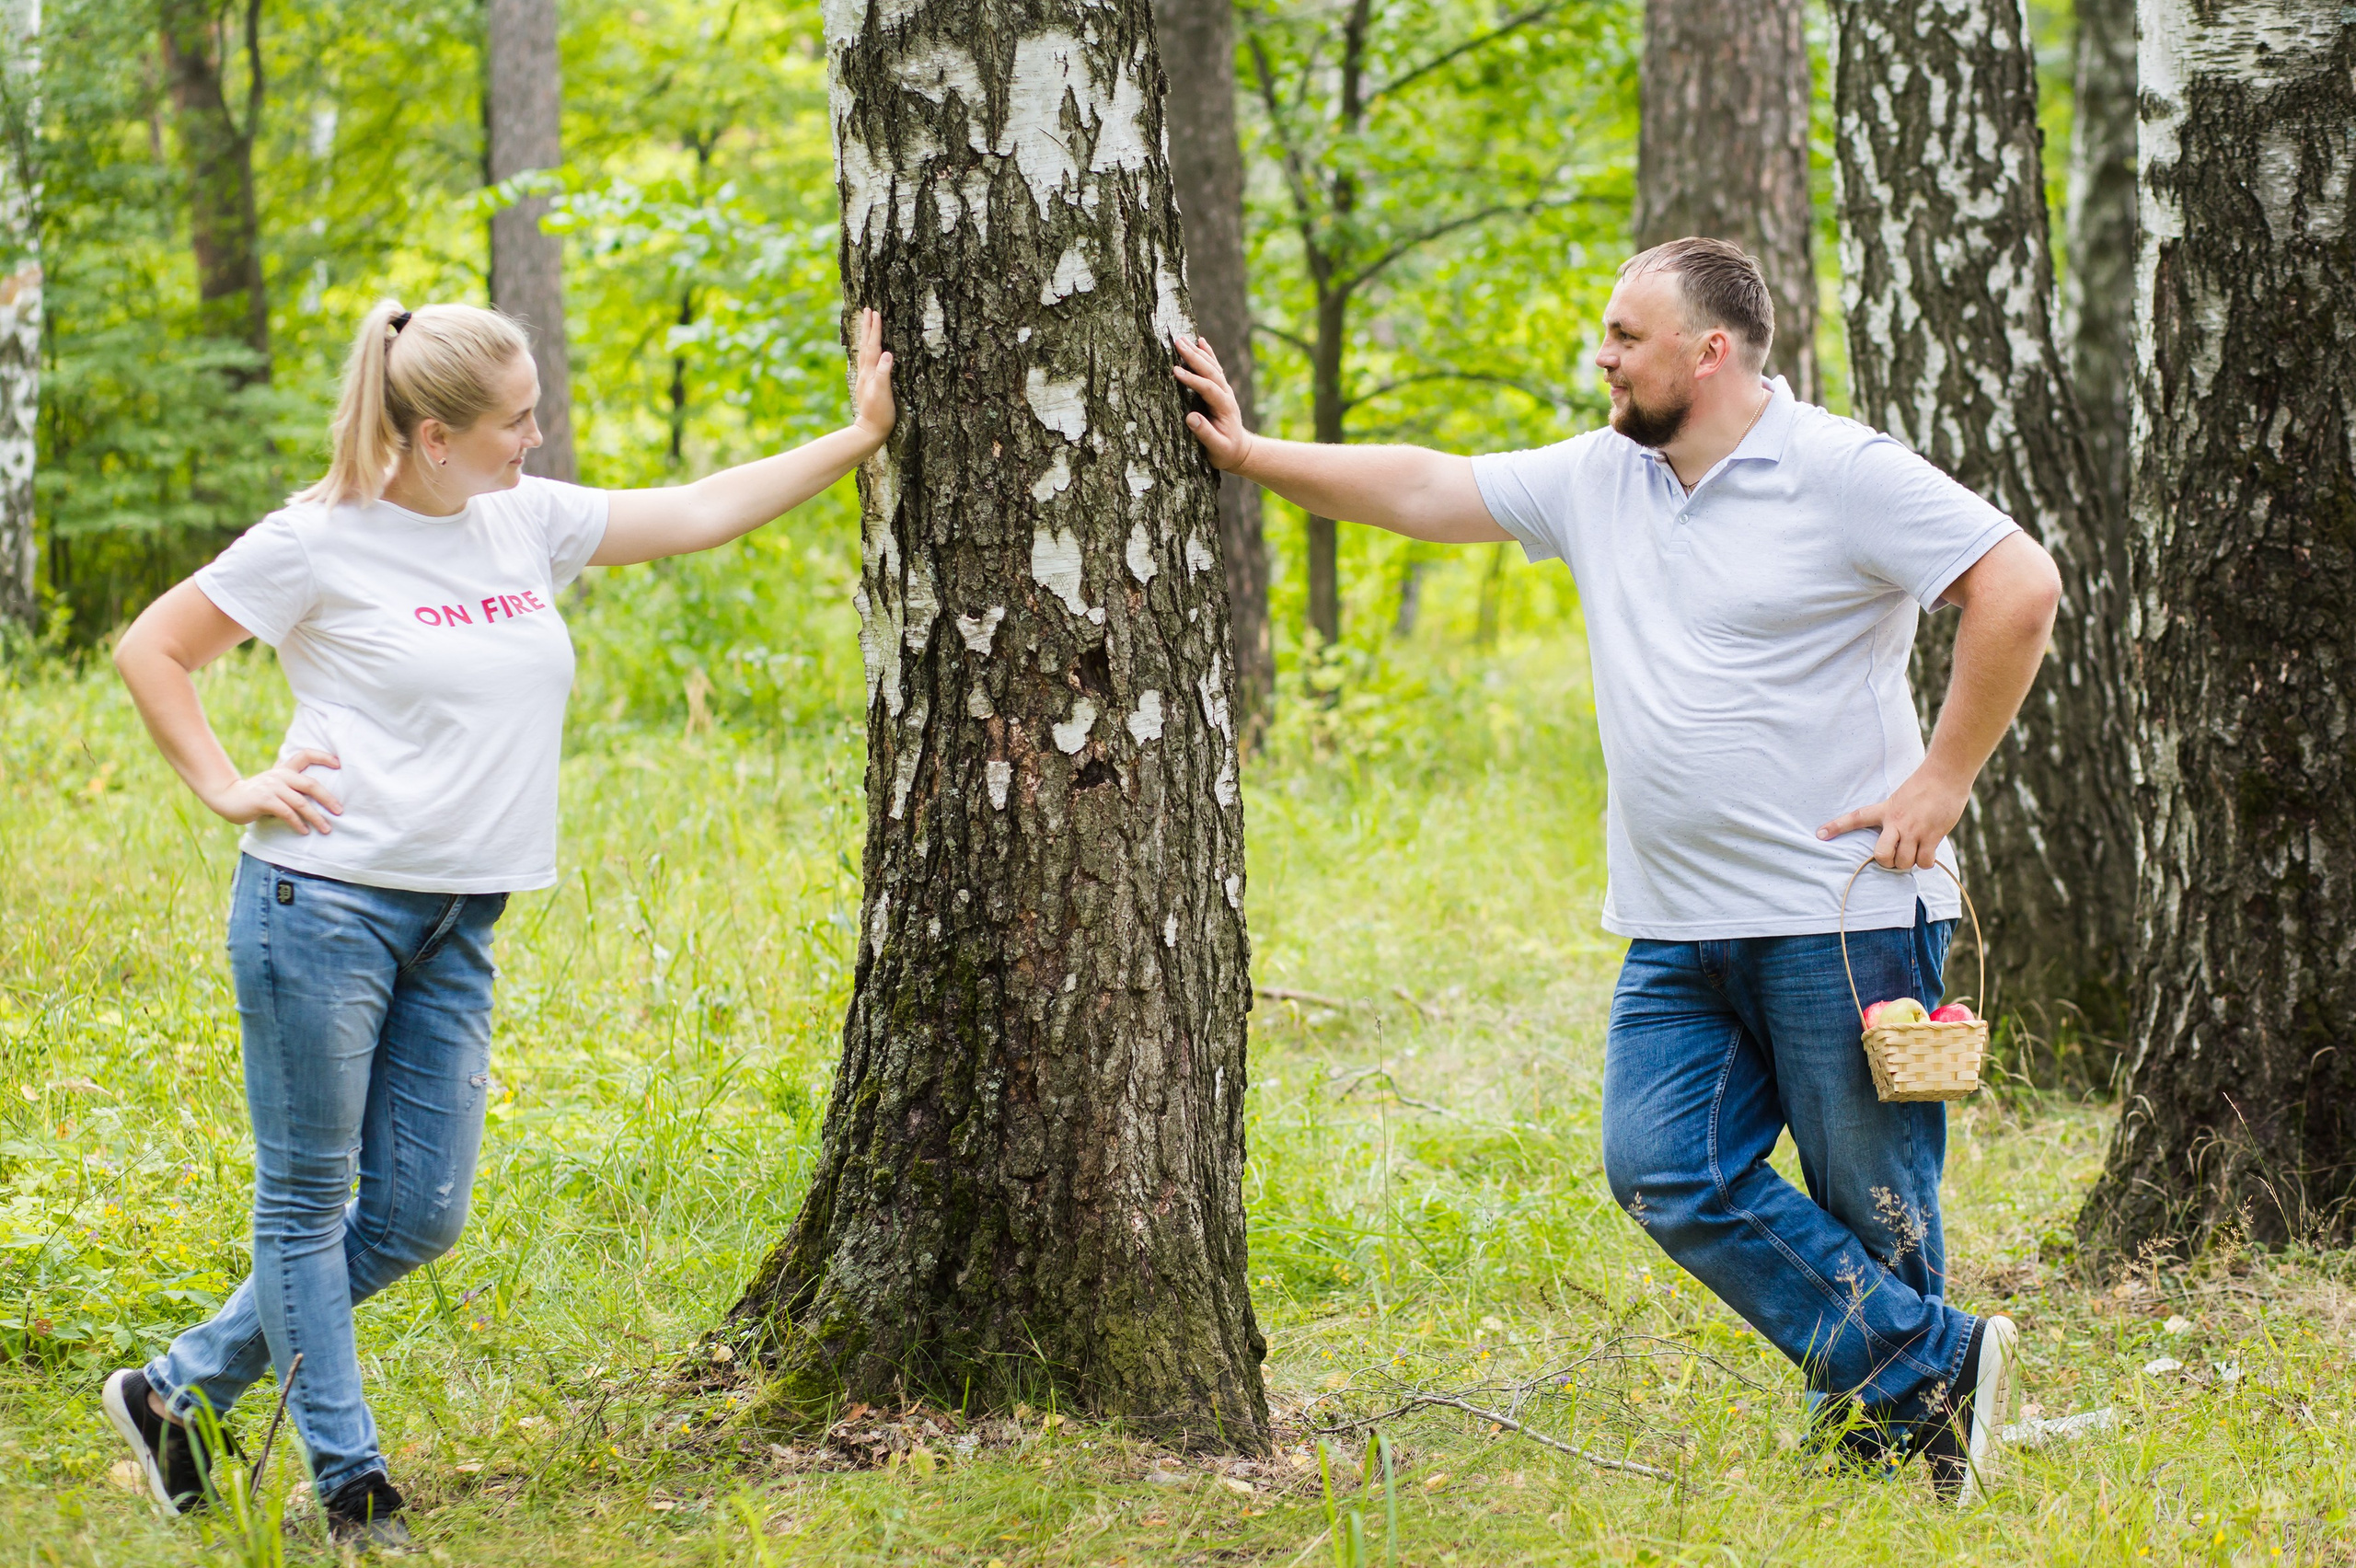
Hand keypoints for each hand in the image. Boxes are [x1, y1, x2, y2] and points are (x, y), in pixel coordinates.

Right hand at [202, 750, 342, 834]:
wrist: (226, 798)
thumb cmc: (256, 795)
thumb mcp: (275, 786)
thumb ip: (292, 787)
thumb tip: (320, 800)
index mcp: (284, 769)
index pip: (305, 755)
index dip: (323, 757)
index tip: (339, 763)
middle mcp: (280, 775)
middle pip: (310, 784)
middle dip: (328, 799)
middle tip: (340, 811)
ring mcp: (272, 786)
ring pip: (300, 802)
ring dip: (315, 817)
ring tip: (326, 828)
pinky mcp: (264, 799)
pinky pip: (287, 812)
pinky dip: (297, 823)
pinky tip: (304, 831)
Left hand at [849, 307, 895, 450]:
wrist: (868, 432)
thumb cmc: (879, 415)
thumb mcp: (884, 394)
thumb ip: (884, 373)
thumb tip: (887, 353)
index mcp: (869, 372)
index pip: (873, 346)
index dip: (875, 329)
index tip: (875, 312)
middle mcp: (865, 373)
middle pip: (866, 345)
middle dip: (868, 327)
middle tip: (867, 309)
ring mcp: (865, 379)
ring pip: (865, 352)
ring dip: (867, 337)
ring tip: (867, 324)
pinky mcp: (867, 385)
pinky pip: (866, 361)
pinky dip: (868, 351)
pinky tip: (869, 352)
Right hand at [1173, 334, 1254, 472]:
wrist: (1239, 450)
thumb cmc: (1225, 452)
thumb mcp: (1216, 449)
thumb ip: (1205, 434)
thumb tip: (1190, 417)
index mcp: (1225, 407)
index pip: (1208, 388)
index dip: (1192, 379)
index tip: (1175, 371)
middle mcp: (1226, 394)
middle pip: (1211, 371)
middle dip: (1194, 357)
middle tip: (1178, 343)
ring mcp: (1224, 390)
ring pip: (1212, 367)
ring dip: (1197, 352)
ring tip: (1181, 339)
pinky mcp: (1220, 389)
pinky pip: (1214, 368)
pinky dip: (1208, 354)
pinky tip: (1200, 341)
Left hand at [1817, 761, 1970, 869]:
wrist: (1946, 774)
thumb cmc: (1925, 786)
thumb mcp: (1900, 798)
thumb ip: (1894, 816)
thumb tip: (1896, 838)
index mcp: (1885, 810)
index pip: (1856, 818)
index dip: (1836, 827)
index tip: (1820, 834)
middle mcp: (1897, 822)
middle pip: (1881, 855)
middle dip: (1887, 862)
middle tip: (1895, 857)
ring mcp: (1914, 829)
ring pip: (1904, 862)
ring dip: (1909, 862)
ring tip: (1916, 851)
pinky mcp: (1932, 835)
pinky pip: (1925, 861)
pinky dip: (1926, 862)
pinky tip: (1928, 853)